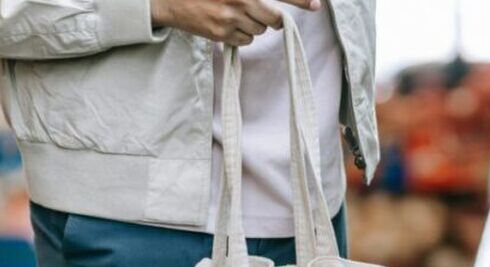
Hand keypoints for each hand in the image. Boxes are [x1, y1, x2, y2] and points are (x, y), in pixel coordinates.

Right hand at [151, 0, 320, 45]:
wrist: (171, 0)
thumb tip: (276, 12)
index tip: (318, 5)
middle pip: (274, 19)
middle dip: (271, 20)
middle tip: (256, 12)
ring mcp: (231, 17)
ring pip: (260, 31)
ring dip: (252, 26)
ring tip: (232, 14)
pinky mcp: (222, 33)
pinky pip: (245, 41)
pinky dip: (240, 36)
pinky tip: (225, 24)